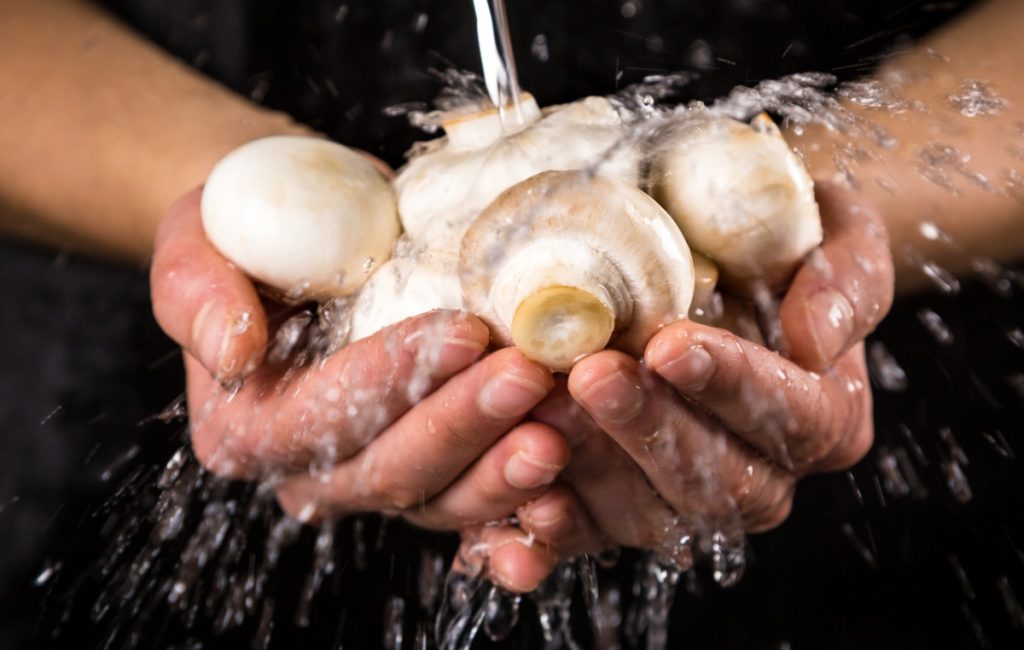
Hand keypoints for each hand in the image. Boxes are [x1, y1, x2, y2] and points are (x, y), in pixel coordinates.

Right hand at [150, 189, 572, 572]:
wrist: (305, 239)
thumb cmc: (251, 232)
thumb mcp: (196, 237)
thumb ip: (197, 291)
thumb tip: (233, 350)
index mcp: (246, 429)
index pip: (322, 418)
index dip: (393, 378)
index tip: (462, 331)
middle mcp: (309, 471)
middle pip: (393, 470)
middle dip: (466, 424)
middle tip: (531, 375)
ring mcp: (376, 476)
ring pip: (445, 497)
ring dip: (509, 466)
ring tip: (570, 421)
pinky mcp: (433, 468)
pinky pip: (481, 497)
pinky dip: (529, 491)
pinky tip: (576, 461)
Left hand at [513, 181, 893, 562]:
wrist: (716, 263)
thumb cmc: (777, 244)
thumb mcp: (837, 232)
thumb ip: (845, 279)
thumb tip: (815, 341)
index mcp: (823, 418)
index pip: (791, 417)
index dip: (731, 385)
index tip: (669, 345)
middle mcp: (761, 476)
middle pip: (715, 481)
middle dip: (648, 428)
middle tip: (590, 375)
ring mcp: (686, 501)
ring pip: (646, 514)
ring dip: (591, 470)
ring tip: (541, 413)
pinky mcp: (618, 511)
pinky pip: (587, 536)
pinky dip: (552, 530)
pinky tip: (521, 507)